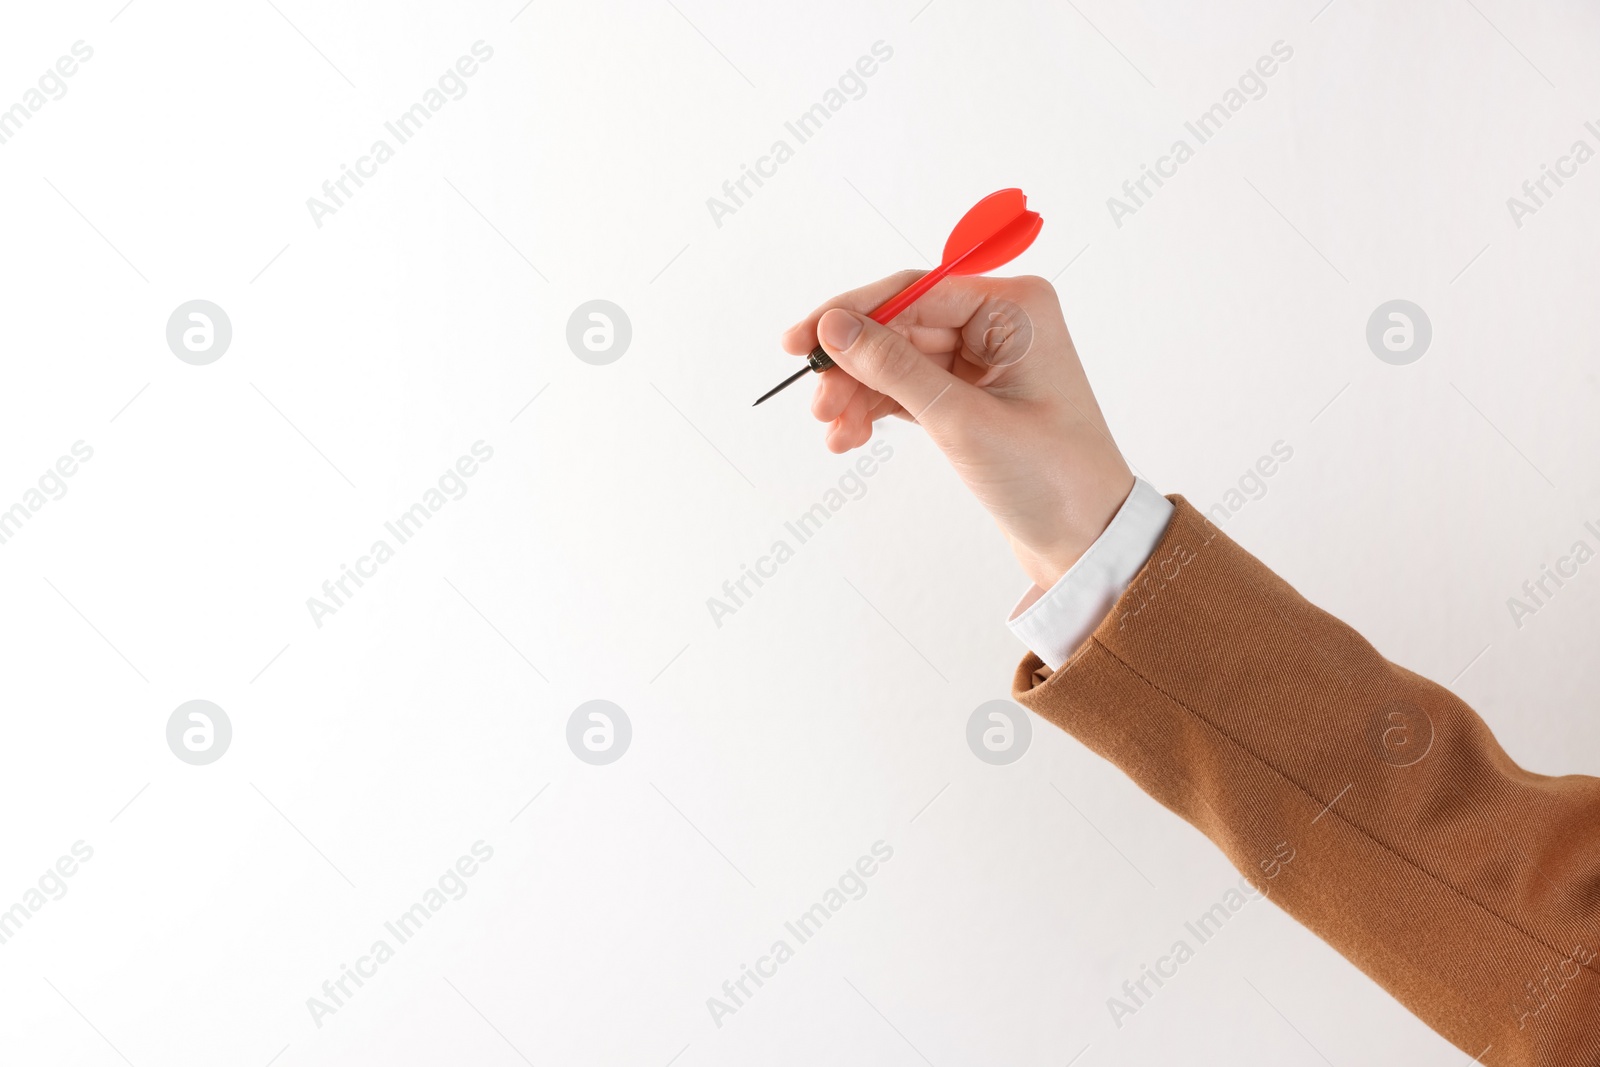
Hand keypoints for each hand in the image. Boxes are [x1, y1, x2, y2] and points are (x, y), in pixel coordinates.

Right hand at [780, 271, 1134, 590]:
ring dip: (859, 393)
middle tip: (817, 403)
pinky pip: (907, 389)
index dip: (852, 314)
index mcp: (1016, 308)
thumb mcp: (962, 421)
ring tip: (832, 430)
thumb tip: (833, 327)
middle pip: (900, 326)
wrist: (1087, 542)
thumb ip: (893, 369)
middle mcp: (1001, 323)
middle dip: (853, 366)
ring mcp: (984, 361)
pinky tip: (850, 436)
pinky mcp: (969, 397)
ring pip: (898, 360)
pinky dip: (877, 409)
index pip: (915, 292)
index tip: (801, 342)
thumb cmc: (1052, 478)